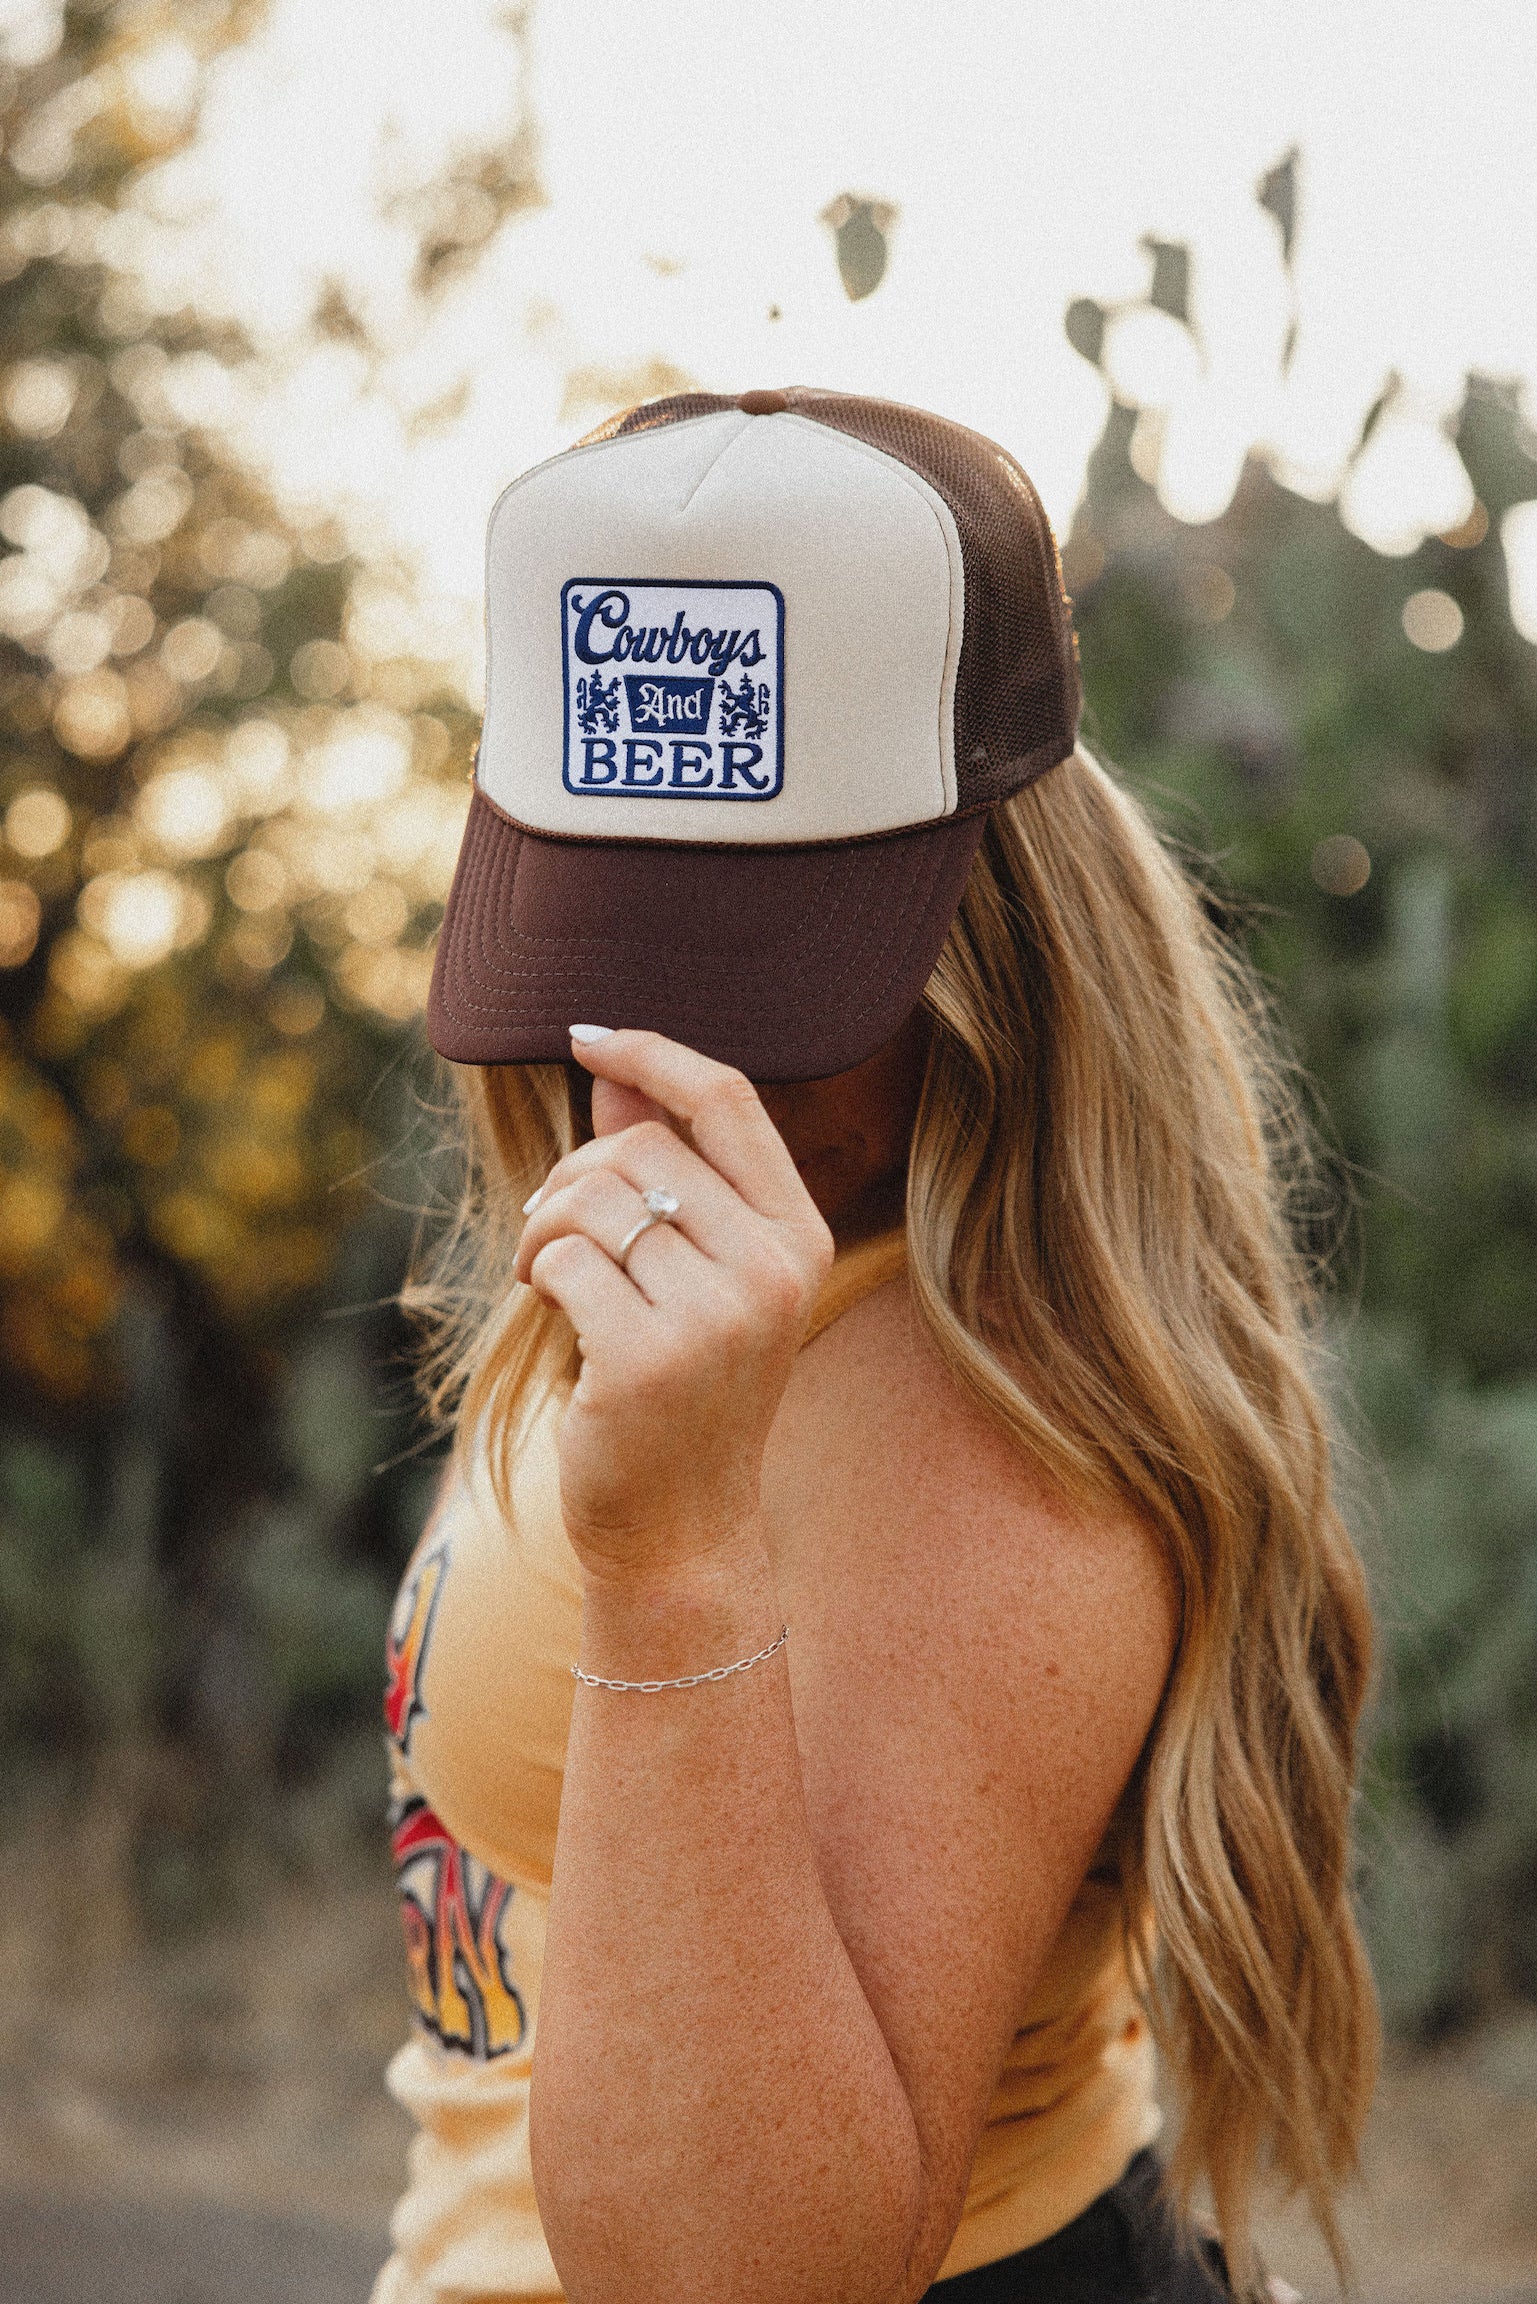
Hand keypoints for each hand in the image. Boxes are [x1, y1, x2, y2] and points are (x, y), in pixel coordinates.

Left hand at [512, 1030, 834, 1579]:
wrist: (680, 1528)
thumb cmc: (680, 1390)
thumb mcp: (691, 1275)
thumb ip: (662, 1175)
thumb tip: (614, 1079)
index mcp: (799, 1235)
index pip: (728, 1098)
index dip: (651, 1053)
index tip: (585, 1036)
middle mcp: (773, 1268)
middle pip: (641, 1147)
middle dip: (572, 1177)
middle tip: (552, 1232)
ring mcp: (718, 1315)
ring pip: (592, 1198)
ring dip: (544, 1228)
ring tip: (547, 1277)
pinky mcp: (650, 1357)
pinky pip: (562, 1259)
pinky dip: (537, 1276)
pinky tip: (555, 1318)